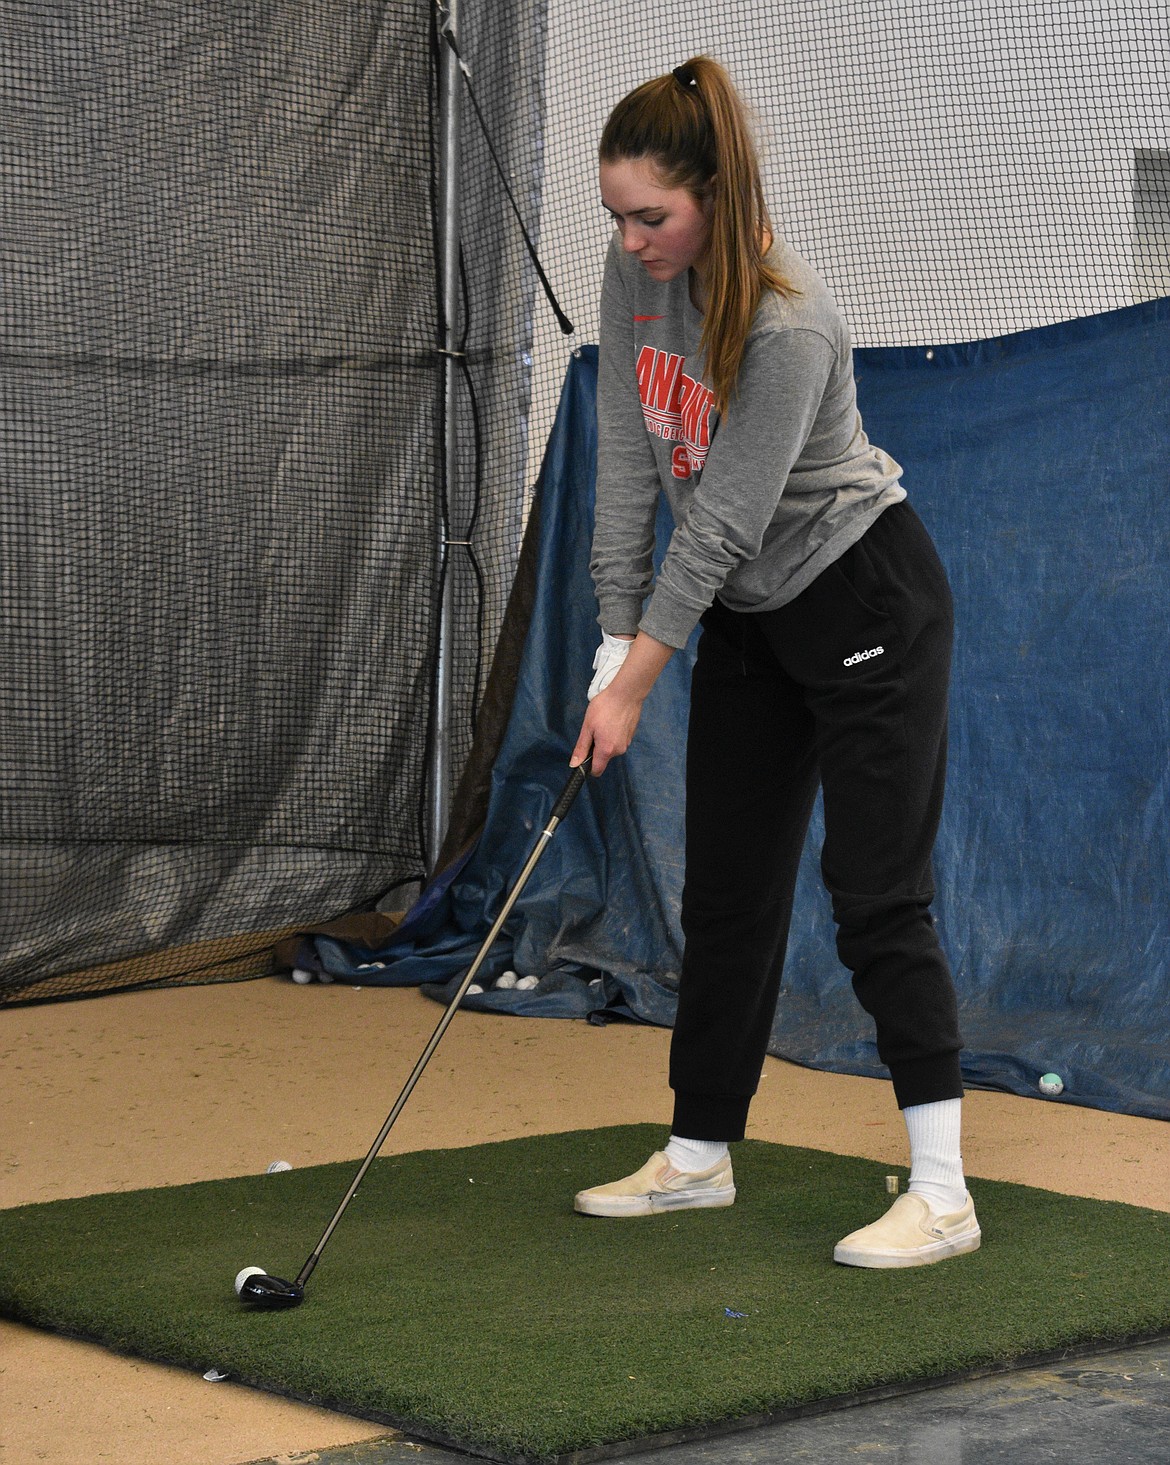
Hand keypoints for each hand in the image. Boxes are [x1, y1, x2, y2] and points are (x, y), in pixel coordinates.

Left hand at [571, 630, 674, 775]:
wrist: (627, 693)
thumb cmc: (605, 707)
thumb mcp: (588, 727)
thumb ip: (581, 748)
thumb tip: (574, 765)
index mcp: (606, 750)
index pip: (597, 770)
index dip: (588, 767)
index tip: (584, 756)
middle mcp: (619, 750)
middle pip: (603, 758)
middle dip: (596, 749)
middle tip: (593, 729)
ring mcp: (627, 743)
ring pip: (611, 748)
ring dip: (605, 740)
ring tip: (604, 722)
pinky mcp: (631, 735)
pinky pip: (618, 740)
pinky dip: (613, 734)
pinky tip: (612, 720)